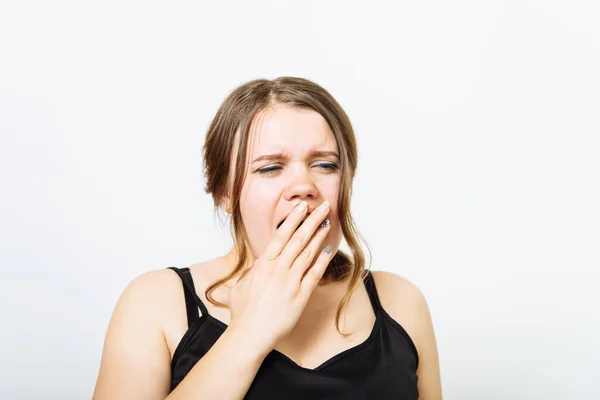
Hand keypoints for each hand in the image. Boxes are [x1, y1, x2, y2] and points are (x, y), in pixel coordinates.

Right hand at [228, 200, 334, 351]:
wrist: (250, 334)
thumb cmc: (243, 312)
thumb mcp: (242, 285)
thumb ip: (252, 270)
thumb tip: (259, 262)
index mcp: (263, 264)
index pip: (281, 235)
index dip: (293, 219)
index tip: (301, 207)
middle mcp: (278, 269)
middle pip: (298, 239)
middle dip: (312, 221)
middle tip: (323, 207)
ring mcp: (291, 282)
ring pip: (308, 253)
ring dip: (319, 237)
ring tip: (328, 223)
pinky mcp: (301, 296)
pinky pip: (314, 274)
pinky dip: (322, 261)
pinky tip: (329, 250)